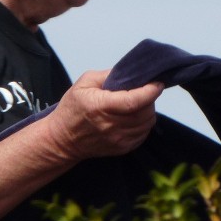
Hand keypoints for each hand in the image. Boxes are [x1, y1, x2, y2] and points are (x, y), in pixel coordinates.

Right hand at [44, 69, 163, 161]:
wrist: (63, 139)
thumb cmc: (72, 108)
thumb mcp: (84, 83)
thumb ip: (108, 75)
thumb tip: (129, 72)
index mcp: (101, 106)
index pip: (134, 101)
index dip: (150, 91)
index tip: (157, 82)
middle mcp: (111, 126)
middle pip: (144, 112)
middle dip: (150, 99)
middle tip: (145, 90)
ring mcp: (117, 140)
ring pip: (147, 124)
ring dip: (148, 111)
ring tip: (139, 102)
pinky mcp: (121, 148)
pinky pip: (143, 135)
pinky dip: (144, 124)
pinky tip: (135, 116)